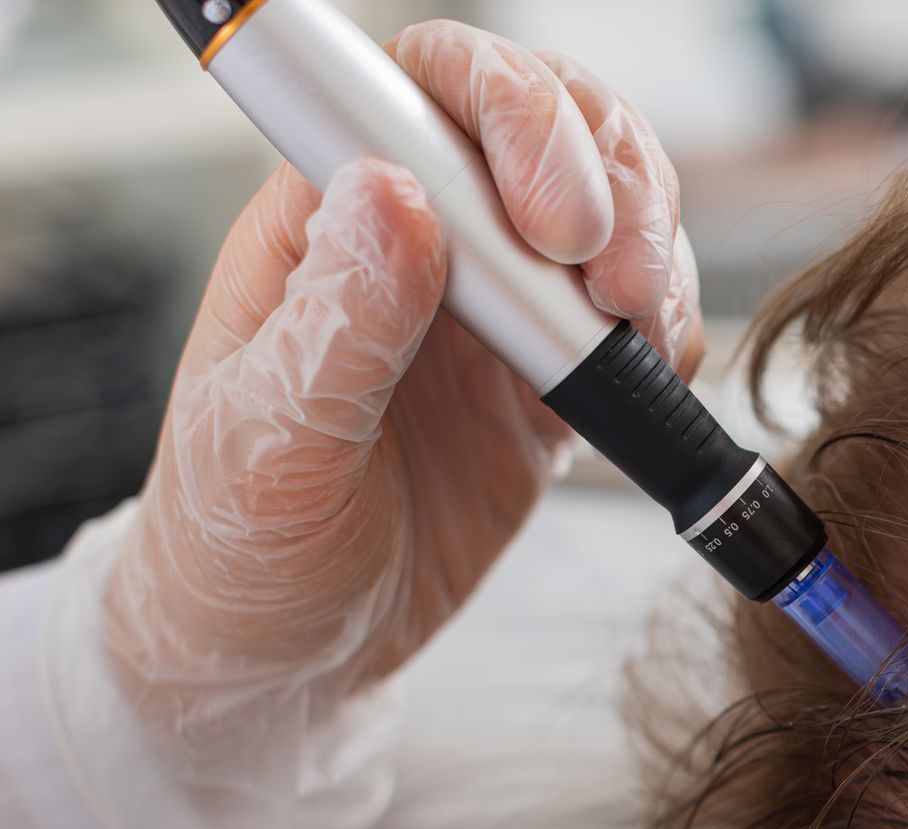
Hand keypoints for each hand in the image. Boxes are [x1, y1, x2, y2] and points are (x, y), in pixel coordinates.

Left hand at [103, 22, 701, 753]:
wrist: (292, 658)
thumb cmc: (240, 545)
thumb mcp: (270, 442)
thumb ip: (341, 321)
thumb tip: (396, 196)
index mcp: (326, 219)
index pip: (426, 91)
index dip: (508, 115)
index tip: (544, 223)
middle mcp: (419, 241)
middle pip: (544, 120)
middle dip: (606, 174)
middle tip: (612, 280)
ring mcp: (493, 306)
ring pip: (608, 202)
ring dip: (651, 244)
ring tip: (638, 325)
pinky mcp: (548, 378)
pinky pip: (634, 314)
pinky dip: (667, 328)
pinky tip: (648, 369)